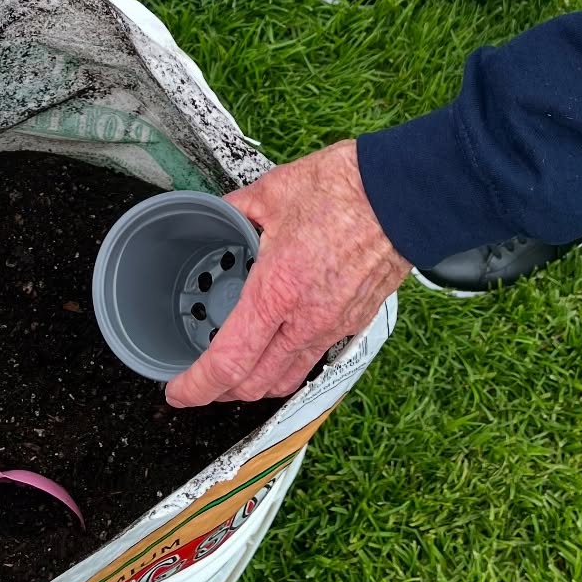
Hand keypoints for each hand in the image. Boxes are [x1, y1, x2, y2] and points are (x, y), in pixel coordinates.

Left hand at [166, 141, 409, 407]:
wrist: (405, 195)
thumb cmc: (343, 189)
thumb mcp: (271, 192)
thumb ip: (235, 210)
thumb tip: (215, 213)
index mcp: (276, 292)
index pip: (229, 362)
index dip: (196, 386)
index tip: (177, 392)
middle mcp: (305, 320)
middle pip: (255, 385)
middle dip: (220, 392)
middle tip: (199, 379)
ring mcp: (334, 326)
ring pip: (287, 379)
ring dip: (255, 385)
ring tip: (235, 369)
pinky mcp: (355, 322)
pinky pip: (314, 359)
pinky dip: (288, 365)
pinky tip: (278, 344)